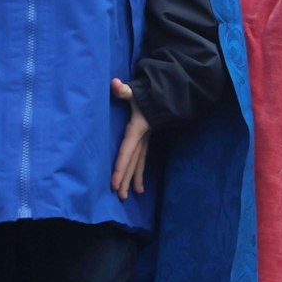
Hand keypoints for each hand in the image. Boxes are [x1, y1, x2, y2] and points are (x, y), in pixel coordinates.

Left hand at [110, 78, 150, 199]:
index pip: (127, 153)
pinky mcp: (146, 138)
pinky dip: (140, 170)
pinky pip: (143, 157)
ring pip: (140, 162)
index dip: (121, 169)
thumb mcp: (136, 92)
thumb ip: (124, 90)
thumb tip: (114, 84)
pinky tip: (140, 182)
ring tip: (134, 194)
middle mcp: (142, 138)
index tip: (114, 185)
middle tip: (121, 197)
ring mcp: (146, 139)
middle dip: (127, 179)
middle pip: (134, 162)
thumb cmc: (148, 94)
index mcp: (137, 130)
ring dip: (135, 178)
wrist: (167, 93)